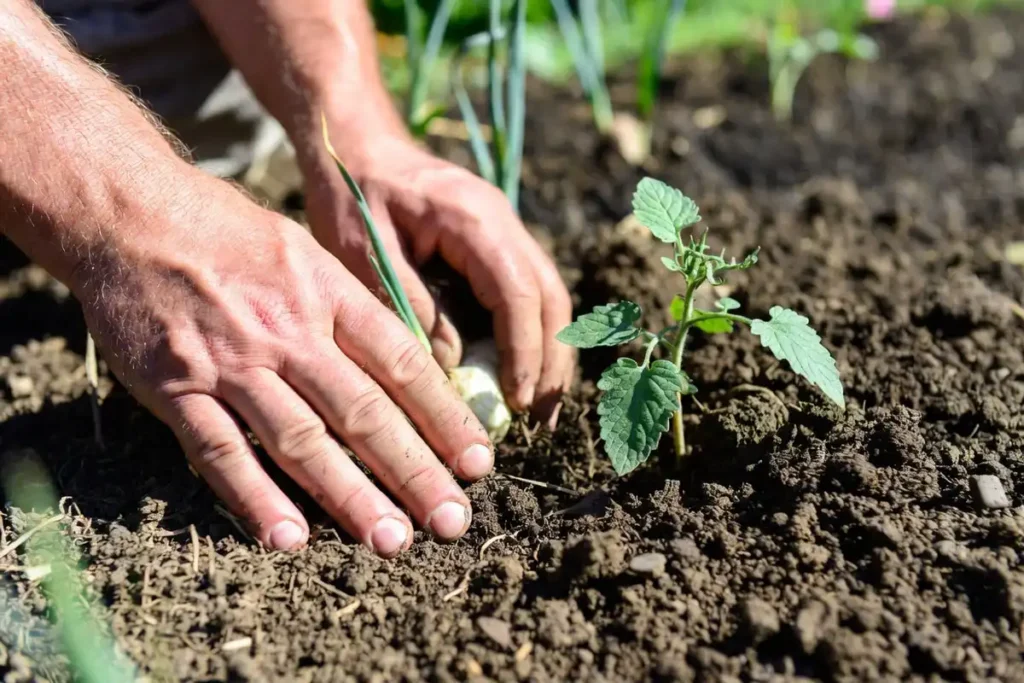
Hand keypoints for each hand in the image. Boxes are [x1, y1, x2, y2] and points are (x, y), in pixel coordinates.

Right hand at [74, 171, 494, 555]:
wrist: (130, 212)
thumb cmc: (227, 232)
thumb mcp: (305, 252)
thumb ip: (351, 309)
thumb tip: (409, 367)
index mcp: (327, 293)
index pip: (402, 364)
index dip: (444, 417)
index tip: (477, 462)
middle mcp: (287, 329)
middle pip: (364, 411)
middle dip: (415, 471)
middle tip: (453, 521)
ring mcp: (230, 361)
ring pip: (301, 439)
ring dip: (350, 496)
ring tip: (392, 542)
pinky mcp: (174, 386)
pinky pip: (219, 451)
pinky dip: (254, 498)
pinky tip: (289, 538)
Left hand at [302, 119, 574, 425]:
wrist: (353, 143)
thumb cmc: (351, 194)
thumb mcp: (365, 253)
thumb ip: (410, 306)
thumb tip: (452, 364)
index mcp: (473, 220)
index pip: (519, 293)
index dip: (524, 352)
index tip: (517, 401)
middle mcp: (502, 222)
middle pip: (550, 298)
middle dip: (551, 362)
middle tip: (540, 419)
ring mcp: (504, 230)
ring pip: (548, 297)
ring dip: (549, 354)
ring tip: (539, 410)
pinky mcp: (495, 243)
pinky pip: (528, 293)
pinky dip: (531, 336)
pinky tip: (521, 374)